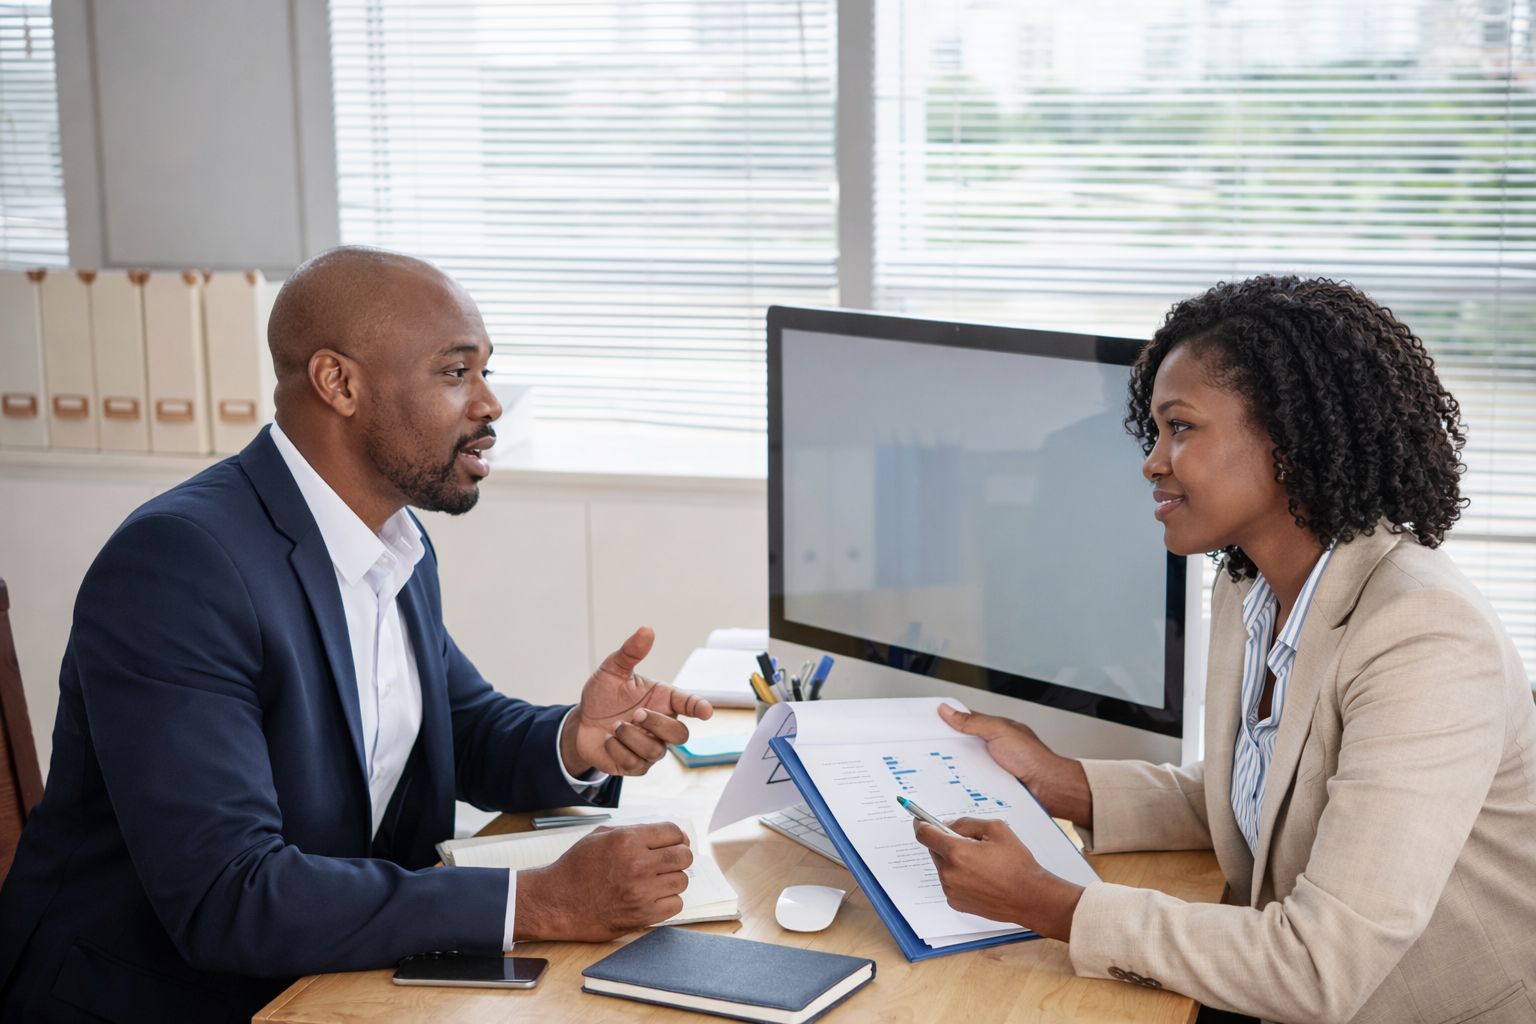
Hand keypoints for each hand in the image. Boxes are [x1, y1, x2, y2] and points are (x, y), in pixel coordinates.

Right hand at [513, 822, 692, 940]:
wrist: (556, 902)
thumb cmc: (577, 867)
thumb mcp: (600, 836)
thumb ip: (635, 831)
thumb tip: (673, 834)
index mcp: (627, 840)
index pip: (673, 832)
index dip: (676, 836)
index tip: (673, 843)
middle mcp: (637, 864)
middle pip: (683, 856)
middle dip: (679, 856)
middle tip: (667, 862)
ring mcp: (641, 892)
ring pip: (682, 881)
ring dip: (672, 880)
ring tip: (656, 881)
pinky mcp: (642, 916)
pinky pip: (676, 905)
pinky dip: (668, 901)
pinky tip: (653, 898)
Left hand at [561, 627, 713, 776]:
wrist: (583, 722)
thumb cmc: (604, 695)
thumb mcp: (613, 670)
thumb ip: (630, 652)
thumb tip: (646, 630)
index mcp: (664, 700)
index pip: (690, 704)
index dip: (700, 707)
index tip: (706, 711)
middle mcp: (663, 725)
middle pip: (679, 735)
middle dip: (657, 724)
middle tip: (634, 714)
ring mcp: (651, 747)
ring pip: (657, 751)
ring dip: (632, 737)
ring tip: (614, 726)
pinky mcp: (636, 766)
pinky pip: (636, 764)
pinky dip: (618, 750)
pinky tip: (608, 740)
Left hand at [913, 817, 1083, 942]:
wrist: (1030, 898)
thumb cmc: (1017, 864)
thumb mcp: (996, 829)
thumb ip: (966, 823)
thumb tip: (947, 825)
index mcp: (957, 853)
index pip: (924, 834)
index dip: (920, 823)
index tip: (919, 819)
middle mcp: (949, 874)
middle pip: (933, 849)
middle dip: (945, 842)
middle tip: (967, 842)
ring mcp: (951, 891)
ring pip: (942, 866)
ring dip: (953, 860)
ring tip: (980, 863)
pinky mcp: (955, 903)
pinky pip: (949, 882)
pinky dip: (958, 876)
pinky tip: (979, 877)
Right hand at [938, 705, 1091, 827]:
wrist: (1049, 788)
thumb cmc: (1033, 758)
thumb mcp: (999, 731)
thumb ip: (973, 722)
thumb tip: (948, 711)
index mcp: (994, 729)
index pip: (965, 720)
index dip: (947, 718)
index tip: (928, 720)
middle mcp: (991, 748)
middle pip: (961, 744)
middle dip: (945, 746)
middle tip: (926, 746)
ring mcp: (990, 768)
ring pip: (963, 765)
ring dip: (952, 767)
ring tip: (935, 766)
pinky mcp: (990, 786)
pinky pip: (970, 783)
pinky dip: (961, 783)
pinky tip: (952, 785)